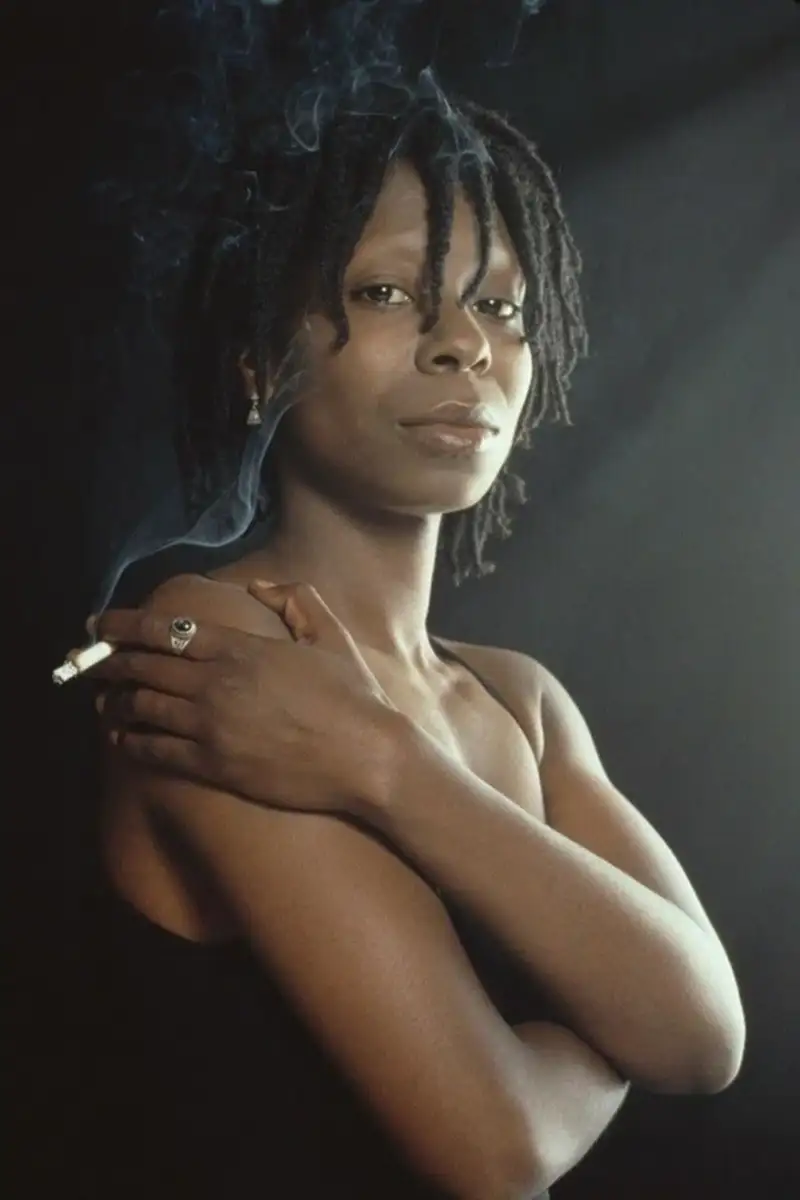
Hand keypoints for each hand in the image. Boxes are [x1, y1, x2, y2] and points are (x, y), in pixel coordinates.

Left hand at [85, 581, 399, 817]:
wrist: (366, 757)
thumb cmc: (352, 696)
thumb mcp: (330, 633)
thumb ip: (294, 598)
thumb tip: (257, 585)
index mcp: (239, 647)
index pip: (163, 630)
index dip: (123, 626)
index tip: (98, 624)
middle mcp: (216, 683)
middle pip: (143, 667)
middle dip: (109, 663)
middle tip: (90, 664)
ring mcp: (211, 727)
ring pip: (143, 709)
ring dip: (116, 703)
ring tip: (103, 703)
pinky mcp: (214, 766)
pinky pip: (157, 752)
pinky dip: (133, 742)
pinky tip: (124, 740)